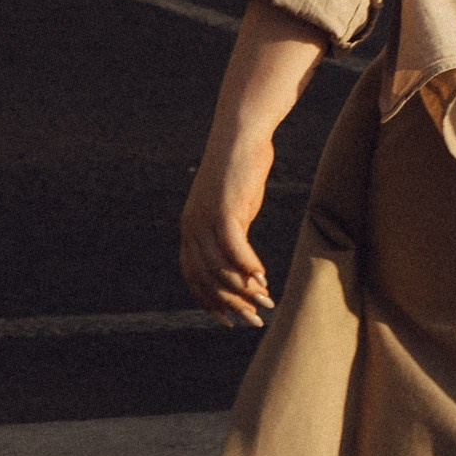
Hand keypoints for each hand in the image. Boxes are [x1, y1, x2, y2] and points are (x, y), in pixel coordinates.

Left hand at [180, 128, 276, 327]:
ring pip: (221, 267)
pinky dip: (248, 265)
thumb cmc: (241, 171)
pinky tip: (264, 277)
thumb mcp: (234, 210)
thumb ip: (232, 237)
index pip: (193, 277)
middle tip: (256, 319)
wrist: (241, 134)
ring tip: (266, 301)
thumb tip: (243, 268)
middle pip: (208, 278)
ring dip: (244, 289)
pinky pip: (234, 247)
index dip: (210, 302)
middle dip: (232, 303)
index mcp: (190, 229)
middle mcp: (191, 227)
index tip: (229, 321)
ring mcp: (205, 219)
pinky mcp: (223, 209)